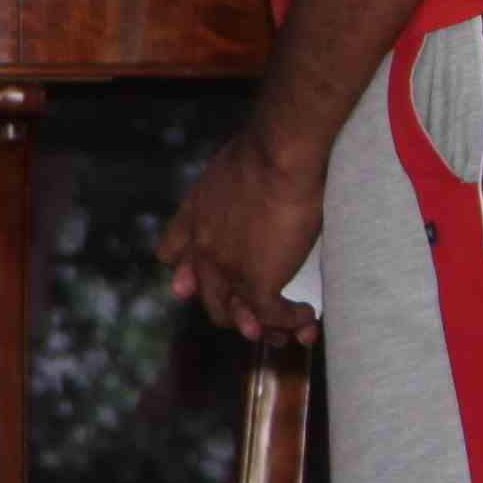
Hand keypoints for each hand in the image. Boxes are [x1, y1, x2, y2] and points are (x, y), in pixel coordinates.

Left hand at [157, 122, 328, 342]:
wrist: (279, 155)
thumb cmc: (265, 151)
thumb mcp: (230, 167)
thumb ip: (226, 186)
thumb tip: (240, 194)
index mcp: (195, 217)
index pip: (173, 256)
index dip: (188, 274)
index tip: (194, 285)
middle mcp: (203, 248)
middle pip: (208, 297)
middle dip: (233, 312)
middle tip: (257, 322)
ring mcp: (227, 268)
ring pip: (237, 316)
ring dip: (264, 327)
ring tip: (288, 330)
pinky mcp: (256, 281)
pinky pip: (271, 316)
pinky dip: (291, 321)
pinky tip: (308, 317)